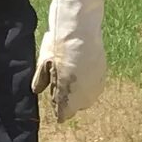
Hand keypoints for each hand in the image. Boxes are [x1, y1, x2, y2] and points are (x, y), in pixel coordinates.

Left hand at [31, 0, 104, 121]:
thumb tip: (38, 91)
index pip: (64, 114)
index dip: (58, 110)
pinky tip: (82, 71)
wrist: (80, 27)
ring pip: (87, 97)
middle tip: (60, 87)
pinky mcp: (103, 73)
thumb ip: (41, 80)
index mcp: (68, 94)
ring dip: (79, 93)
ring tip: (71, 78)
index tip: (55, 105)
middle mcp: (84, 94)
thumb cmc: (59, 45)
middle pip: (77, 107)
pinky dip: (88, 83)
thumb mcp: (44, 62)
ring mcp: (96, 84)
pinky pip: (95, 86)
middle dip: (68, 101)